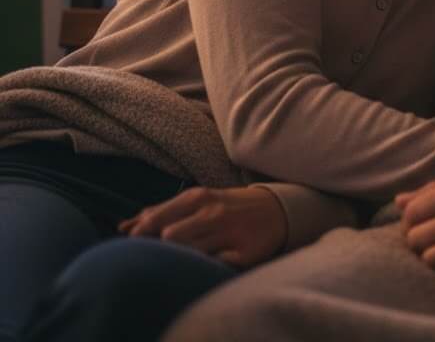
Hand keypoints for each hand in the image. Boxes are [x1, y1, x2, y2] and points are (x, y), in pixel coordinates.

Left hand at [118, 185, 286, 267]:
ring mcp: (230, 234)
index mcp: (199, 198)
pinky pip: (215, 266)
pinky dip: (205, 269)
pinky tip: (201, 268)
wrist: (276, 210)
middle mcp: (214, 213)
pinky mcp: (244, 255)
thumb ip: (163, 212)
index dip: (140, 234)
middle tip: (152, 256)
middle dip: (159, 249)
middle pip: (172, 237)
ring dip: (180, 261)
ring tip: (176, 264)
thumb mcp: (199, 200)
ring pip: (192, 253)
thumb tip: (125, 226)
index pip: (160, 218)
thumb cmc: (227, 206)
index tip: (129, 243)